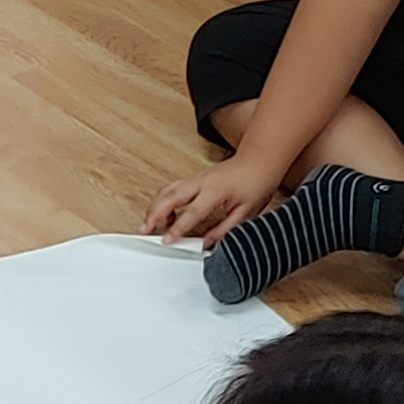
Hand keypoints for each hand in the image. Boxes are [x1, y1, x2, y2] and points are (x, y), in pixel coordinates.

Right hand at [146, 154, 285, 245]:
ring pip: (167, 190)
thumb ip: (225, 229)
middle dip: (154, 214)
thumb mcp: (246, 212)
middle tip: (144, 230)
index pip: (191, 213)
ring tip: (148, 224)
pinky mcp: (194, 178)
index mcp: (215, 191)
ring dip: (155, 206)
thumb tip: (207, 244)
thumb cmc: (257, 183)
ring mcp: (196, 178)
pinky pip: (172, 188)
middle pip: (170, 197)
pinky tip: (165, 213)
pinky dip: (163, 200)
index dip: (178, 228)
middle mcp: (201, 182)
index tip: (167, 240)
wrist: (260, 160)